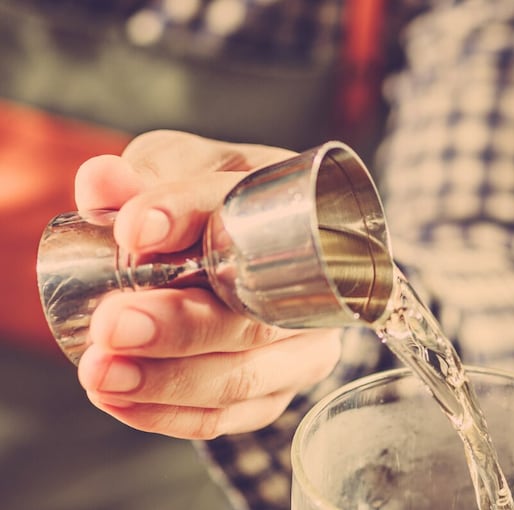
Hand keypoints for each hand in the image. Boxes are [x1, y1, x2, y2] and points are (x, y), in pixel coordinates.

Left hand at [73, 130, 342, 438]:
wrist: (234, 256)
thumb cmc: (203, 208)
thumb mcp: (174, 172)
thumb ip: (139, 178)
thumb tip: (102, 181)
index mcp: (289, 206)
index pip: (246, 210)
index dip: (188, 217)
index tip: (133, 230)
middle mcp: (310, 283)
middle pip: (255, 316)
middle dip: (180, 327)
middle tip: (113, 324)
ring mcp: (302, 344)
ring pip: (243, 376)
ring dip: (167, 381)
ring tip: (102, 373)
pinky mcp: (279, 389)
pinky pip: (230, 415)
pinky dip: (171, 414)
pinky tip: (121, 399)